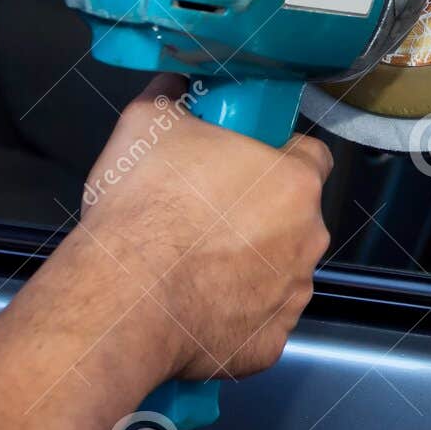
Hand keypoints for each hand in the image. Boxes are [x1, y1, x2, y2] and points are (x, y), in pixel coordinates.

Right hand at [69, 74, 331, 380]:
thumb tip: (172, 85)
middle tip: (207, 216)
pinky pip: (258, 324)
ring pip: (279, 271)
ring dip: (249, 267)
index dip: (276, 155)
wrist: (121, 297)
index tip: (244, 162)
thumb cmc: (143, 211)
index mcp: (294, 181)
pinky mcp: (269, 343)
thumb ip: (170, 98)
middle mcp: (308, 239)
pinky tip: (196, 309)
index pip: (309, 156)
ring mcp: (291, 295)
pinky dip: (234, 318)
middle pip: (294, 217)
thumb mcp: (146, 125)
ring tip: (194, 266)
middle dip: (259, 215)